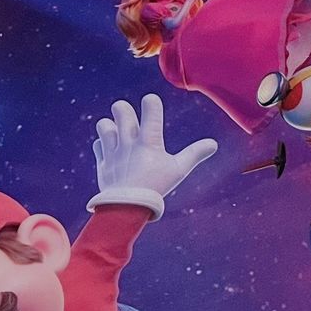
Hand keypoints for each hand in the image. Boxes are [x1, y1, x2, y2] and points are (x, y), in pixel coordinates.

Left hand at [89, 94, 217, 218]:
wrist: (128, 208)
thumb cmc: (157, 187)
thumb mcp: (179, 170)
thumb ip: (195, 154)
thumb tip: (213, 144)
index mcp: (149, 140)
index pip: (150, 107)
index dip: (151, 102)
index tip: (151, 103)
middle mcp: (128, 142)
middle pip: (121, 110)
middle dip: (124, 108)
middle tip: (128, 116)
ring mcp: (113, 151)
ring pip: (104, 125)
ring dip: (110, 125)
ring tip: (116, 130)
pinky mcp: (103, 163)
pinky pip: (98, 145)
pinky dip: (103, 144)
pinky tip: (111, 149)